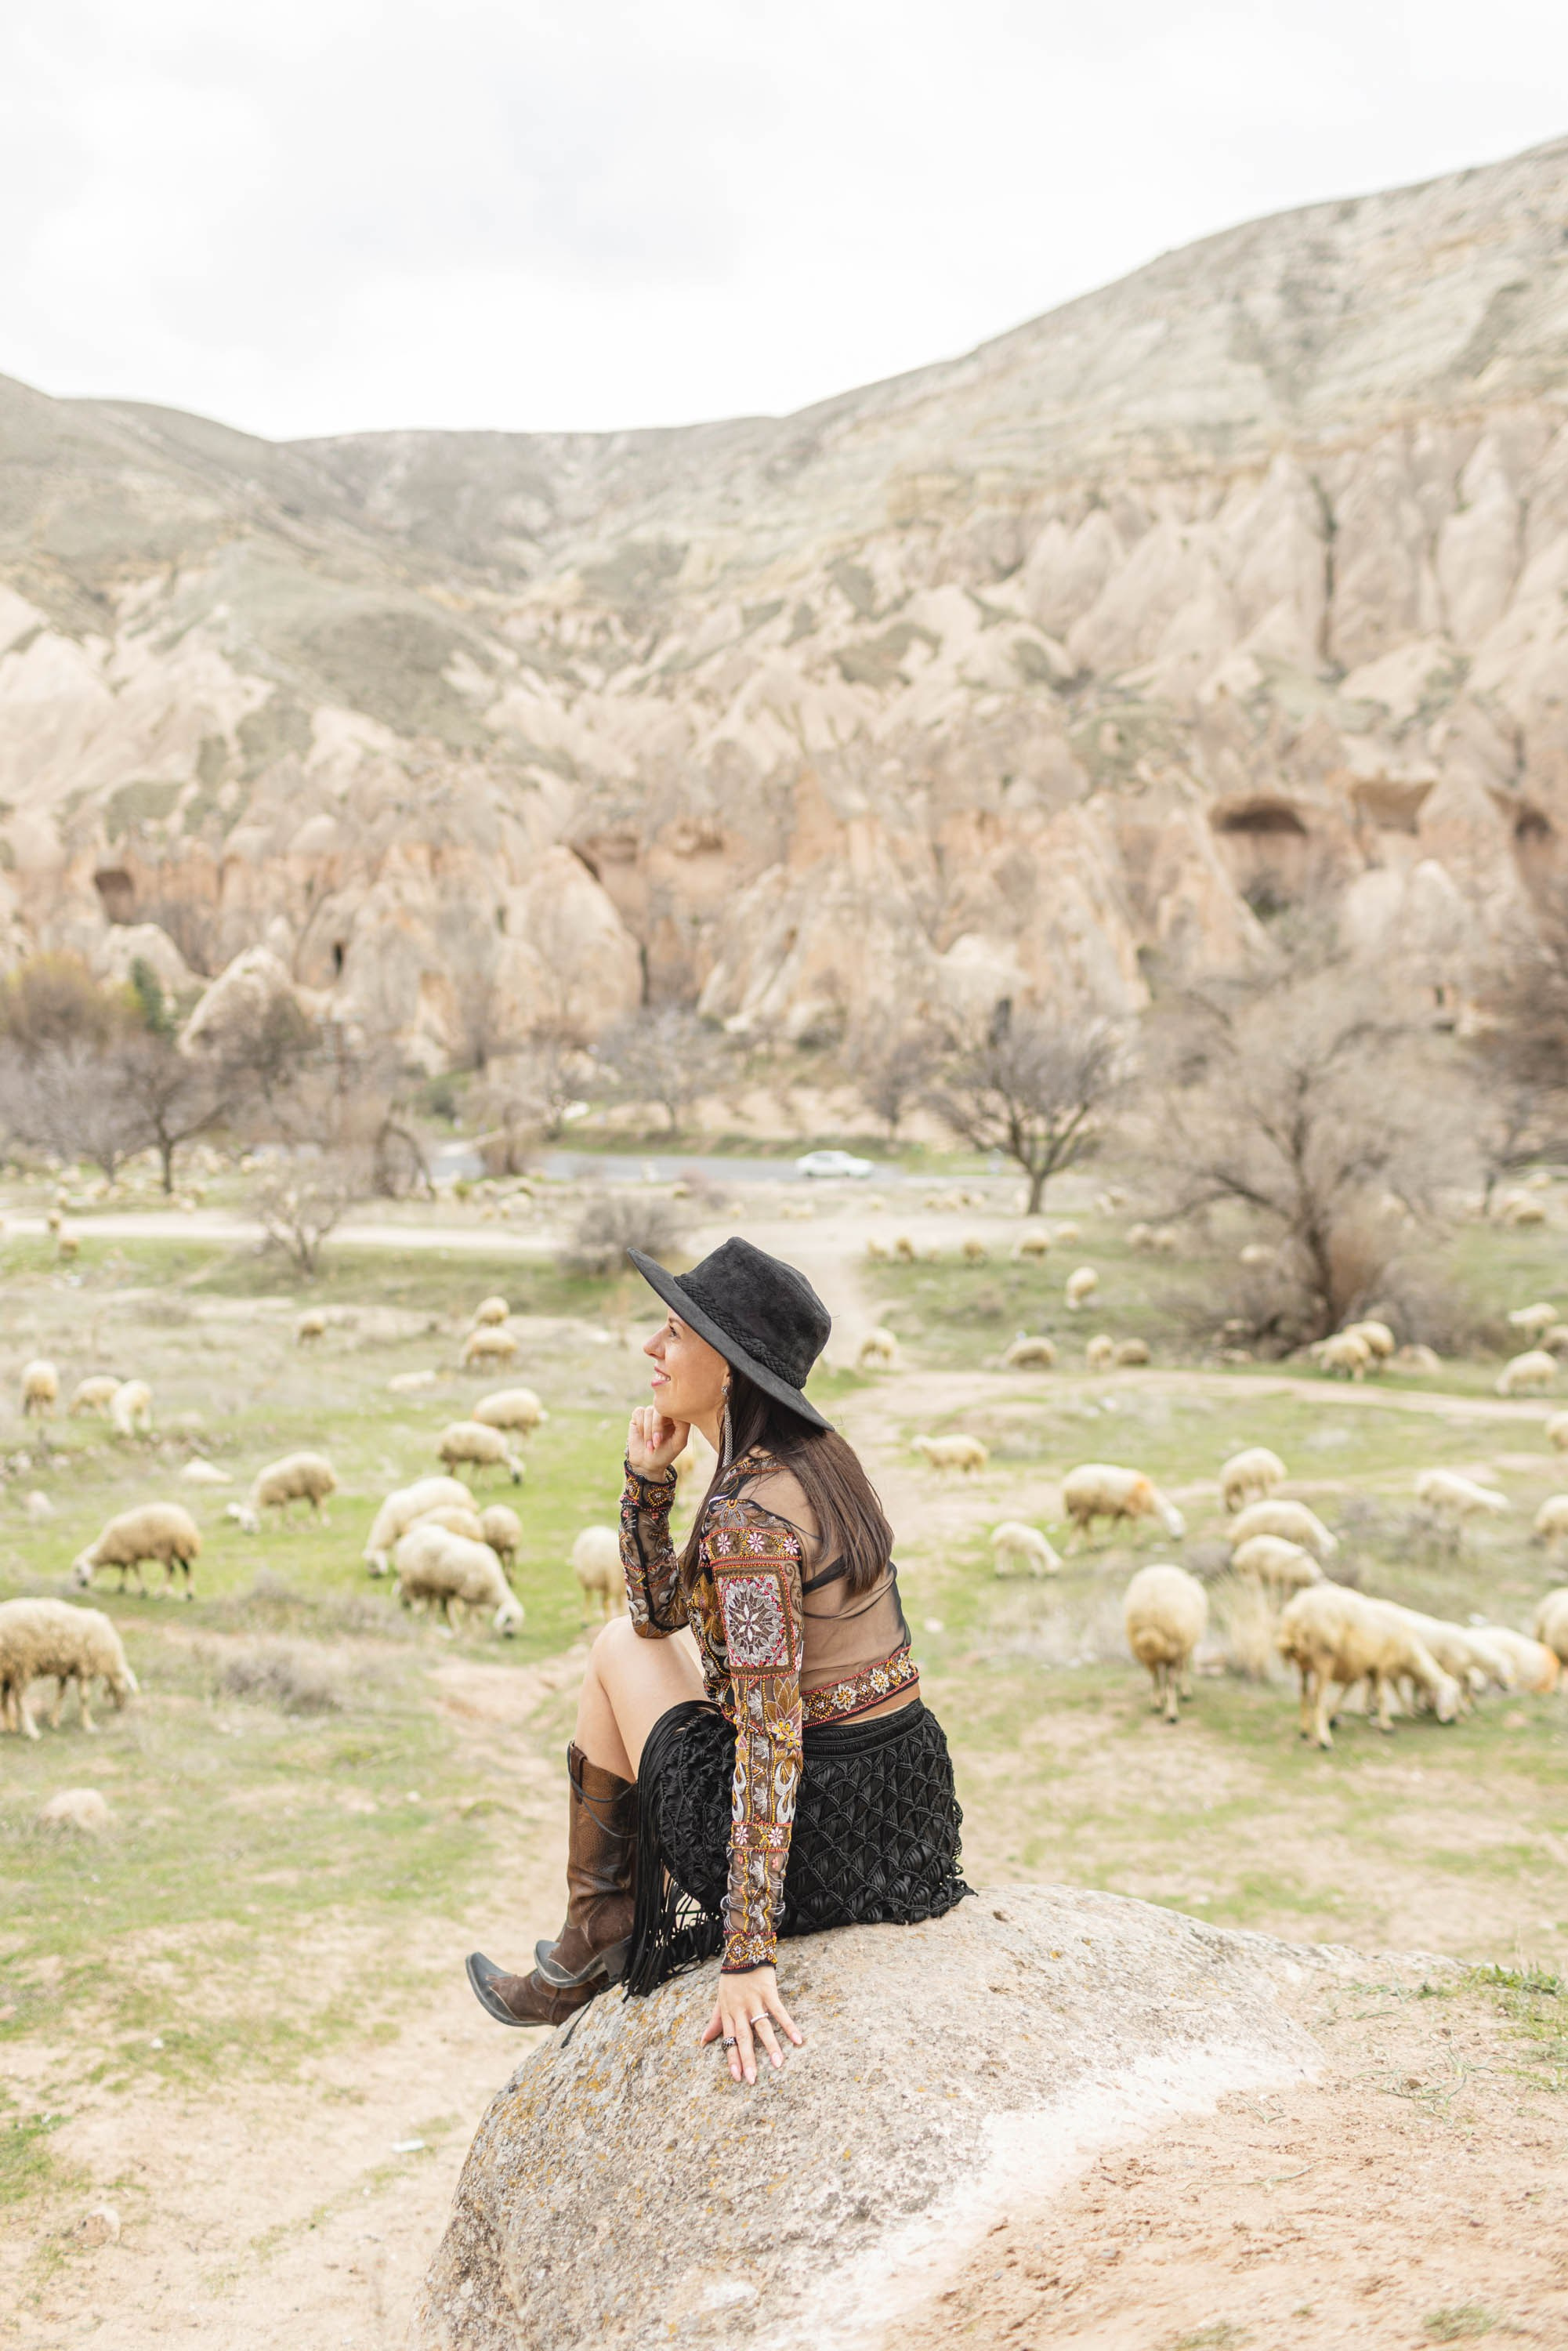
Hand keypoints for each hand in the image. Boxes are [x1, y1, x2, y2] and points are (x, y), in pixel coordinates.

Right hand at [627, 1405, 689, 1477]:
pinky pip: (639, 1412)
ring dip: (648, 1431)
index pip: (675, 1408)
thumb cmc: (665, 1454)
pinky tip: (642, 1437)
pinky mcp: (639, 1415)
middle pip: (661, 1409)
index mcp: (676, 1417)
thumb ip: (683, 1426)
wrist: (646, 1463)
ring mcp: (652, 1413)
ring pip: (649, 1411)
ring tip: (650, 1446)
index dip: (670, 1420)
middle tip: (657, 1443)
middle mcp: (664, 1412)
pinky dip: (641, 1426)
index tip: (667, 1437)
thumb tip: (678, 1410)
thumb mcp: (679, 1442)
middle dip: (657, 1427)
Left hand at [699, 1965, 802, 2085]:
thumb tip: (703, 2042)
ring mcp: (754, 2000)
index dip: (732, 2059)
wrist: (743, 1950)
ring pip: (762, 2027)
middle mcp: (740, 2009)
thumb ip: (714, 2022)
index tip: (737, 2077)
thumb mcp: (720, 1999)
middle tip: (753, 2080)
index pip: (729, 2040)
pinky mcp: (768, 1992)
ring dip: (771, 2046)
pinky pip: (779, 2011)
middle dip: (748, 2060)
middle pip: (744, 2037)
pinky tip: (798, 2039)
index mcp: (728, 2012)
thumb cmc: (731, 1978)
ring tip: (778, 2064)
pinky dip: (788, 2025)